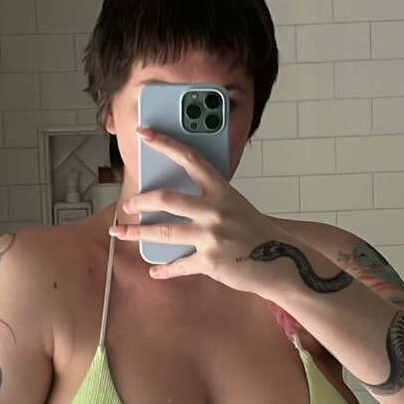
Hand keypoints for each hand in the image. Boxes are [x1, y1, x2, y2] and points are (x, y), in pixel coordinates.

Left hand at [110, 125, 297, 292]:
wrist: (282, 262)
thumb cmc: (257, 234)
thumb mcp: (236, 206)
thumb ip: (210, 200)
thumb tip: (176, 199)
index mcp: (222, 190)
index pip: (190, 158)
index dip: (165, 143)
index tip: (144, 133)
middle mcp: (215, 209)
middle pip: (166, 198)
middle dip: (141, 201)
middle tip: (129, 205)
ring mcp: (212, 236)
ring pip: (163, 232)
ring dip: (137, 234)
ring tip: (120, 234)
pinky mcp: (210, 261)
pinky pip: (179, 265)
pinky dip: (164, 270)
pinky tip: (155, 271)